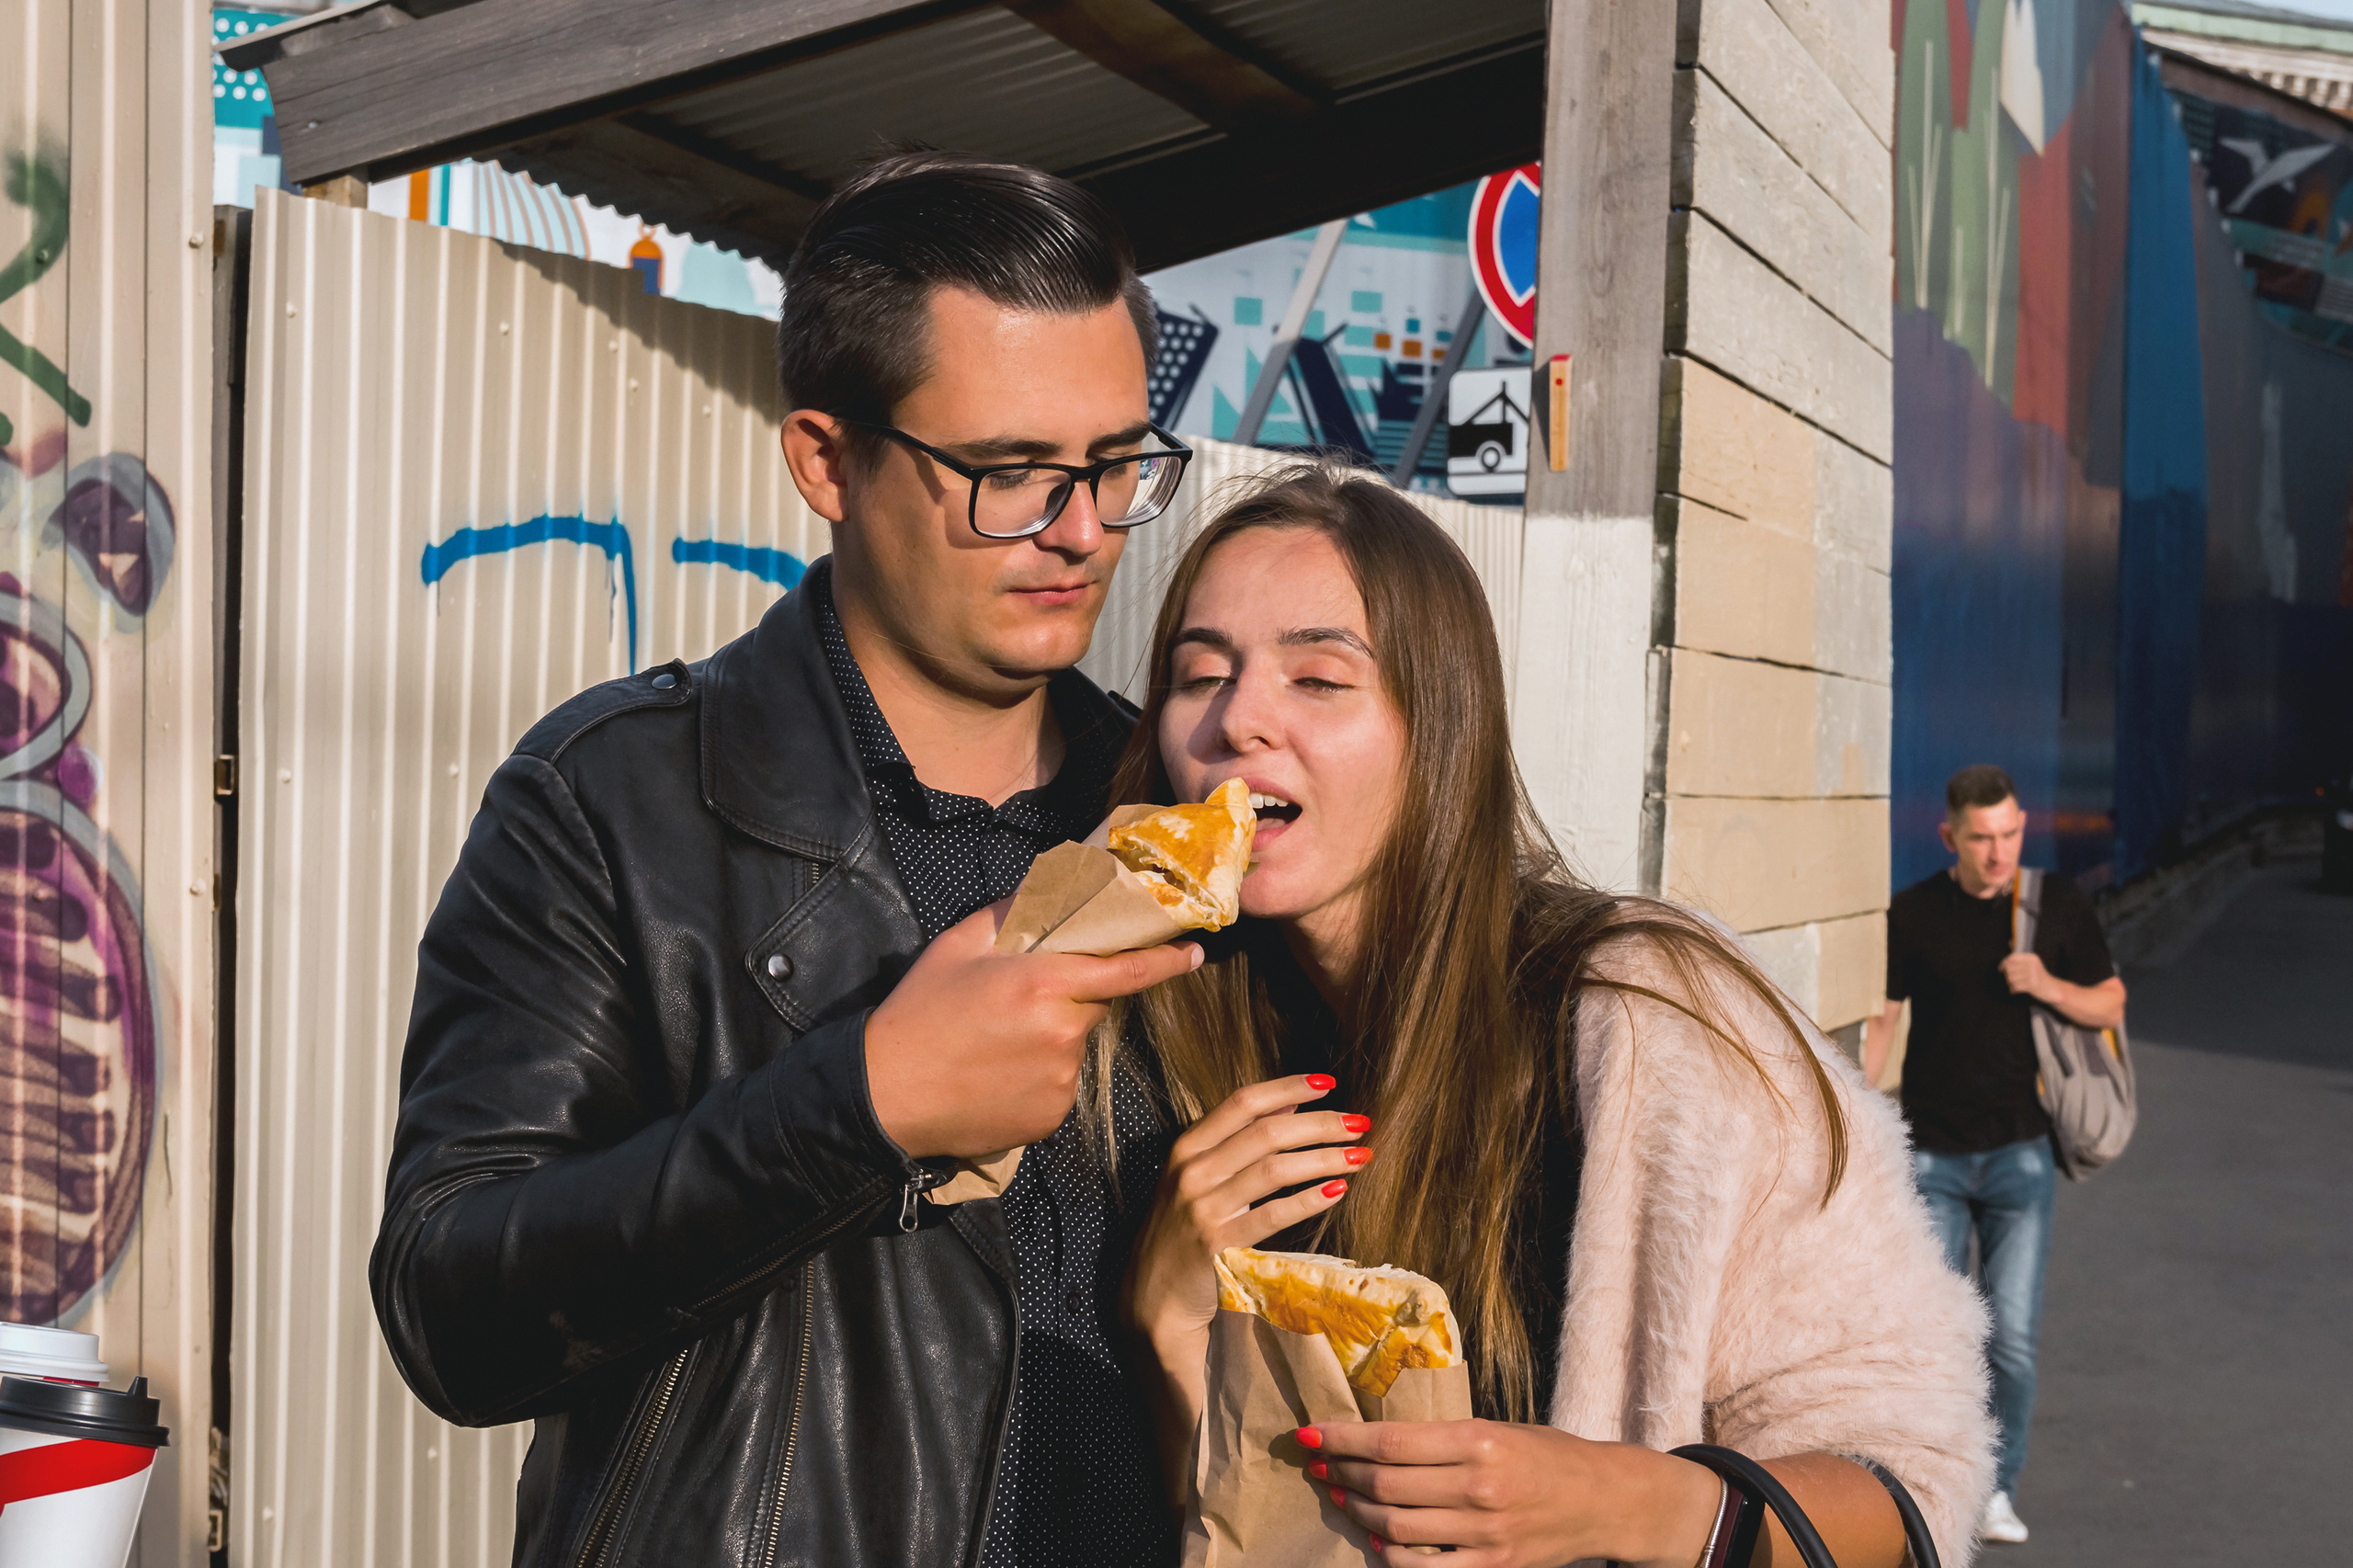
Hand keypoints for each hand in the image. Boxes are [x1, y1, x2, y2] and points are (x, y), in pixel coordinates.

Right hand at [864, 901, 1201, 1158]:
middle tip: (1021, 1000)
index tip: (1195, 951)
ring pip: (1075, 1047)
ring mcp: (1060, 1081)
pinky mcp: (1050, 1117)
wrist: (883, 1096)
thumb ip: (1013, 911)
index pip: (1129, 971)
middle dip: (1073, 996)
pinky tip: (997, 1075)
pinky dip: (1040, 1077)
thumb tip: (1050, 885)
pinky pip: (1059, 1085)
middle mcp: (1063, 1033)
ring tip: (997, 1044)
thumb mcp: (959, 945)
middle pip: (1095, 1006)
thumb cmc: (918, 1013)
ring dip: (1053, 1038)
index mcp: (1045, 984)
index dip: (1166, 960)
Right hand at [1124, 1075, 1372, 1458]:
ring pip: (1274, 1168)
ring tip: (1360, 1155)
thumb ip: (1237, 1144)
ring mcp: (1202, 1207)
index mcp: (1187, 1147)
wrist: (1152, 1298)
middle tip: (1361, 1123)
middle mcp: (1192, 1171)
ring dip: (1324, 1158)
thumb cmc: (1182, 1233)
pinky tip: (1337, 1191)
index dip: (1287, 1088)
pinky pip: (1273, 1214)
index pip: (1243, 1102)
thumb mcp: (1199, 1179)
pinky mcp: (1217, 1244)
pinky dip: (1309, 1200)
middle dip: (1320, 1123)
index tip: (1328, 1083)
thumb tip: (1293, 1109)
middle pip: (1266, 1132)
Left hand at [1304, 1420, 1719, 1567]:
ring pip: (1394, 1527)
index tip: (1310, 1434)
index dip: (1341, 1440)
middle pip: (1384, 1486)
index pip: (1390, 1442)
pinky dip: (1392, 1555)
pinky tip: (1380, 1539)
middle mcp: (1479, 1486)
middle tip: (1319, 1464)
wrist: (1604, 1500)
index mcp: (1478, 1441)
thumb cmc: (1547, 1454)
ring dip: (1356, 1512)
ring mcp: (1485, 1533)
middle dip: (1340, 1474)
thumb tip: (1377, 1439)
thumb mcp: (1498, 1428)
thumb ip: (1444, 1438)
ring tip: (1339, 1497)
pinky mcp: (1493, 1566)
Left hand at [1999, 951, 2052, 1002]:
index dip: (2004, 963)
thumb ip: (2019, 954)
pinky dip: (2013, 990)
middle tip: (2011, 980)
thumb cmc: (2038, 975)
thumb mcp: (2031, 962)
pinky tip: (2016, 990)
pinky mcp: (2032, 984)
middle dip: (2007, 975)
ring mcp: (2033, 974)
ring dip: (2011, 983)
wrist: (2051, 988)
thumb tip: (2009, 941)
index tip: (2001, 969)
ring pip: (2011, 978)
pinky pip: (2015, 987)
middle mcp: (2032, 964)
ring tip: (2015, 985)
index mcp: (2032, 957)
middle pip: (2009, 968)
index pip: (2012, 958)